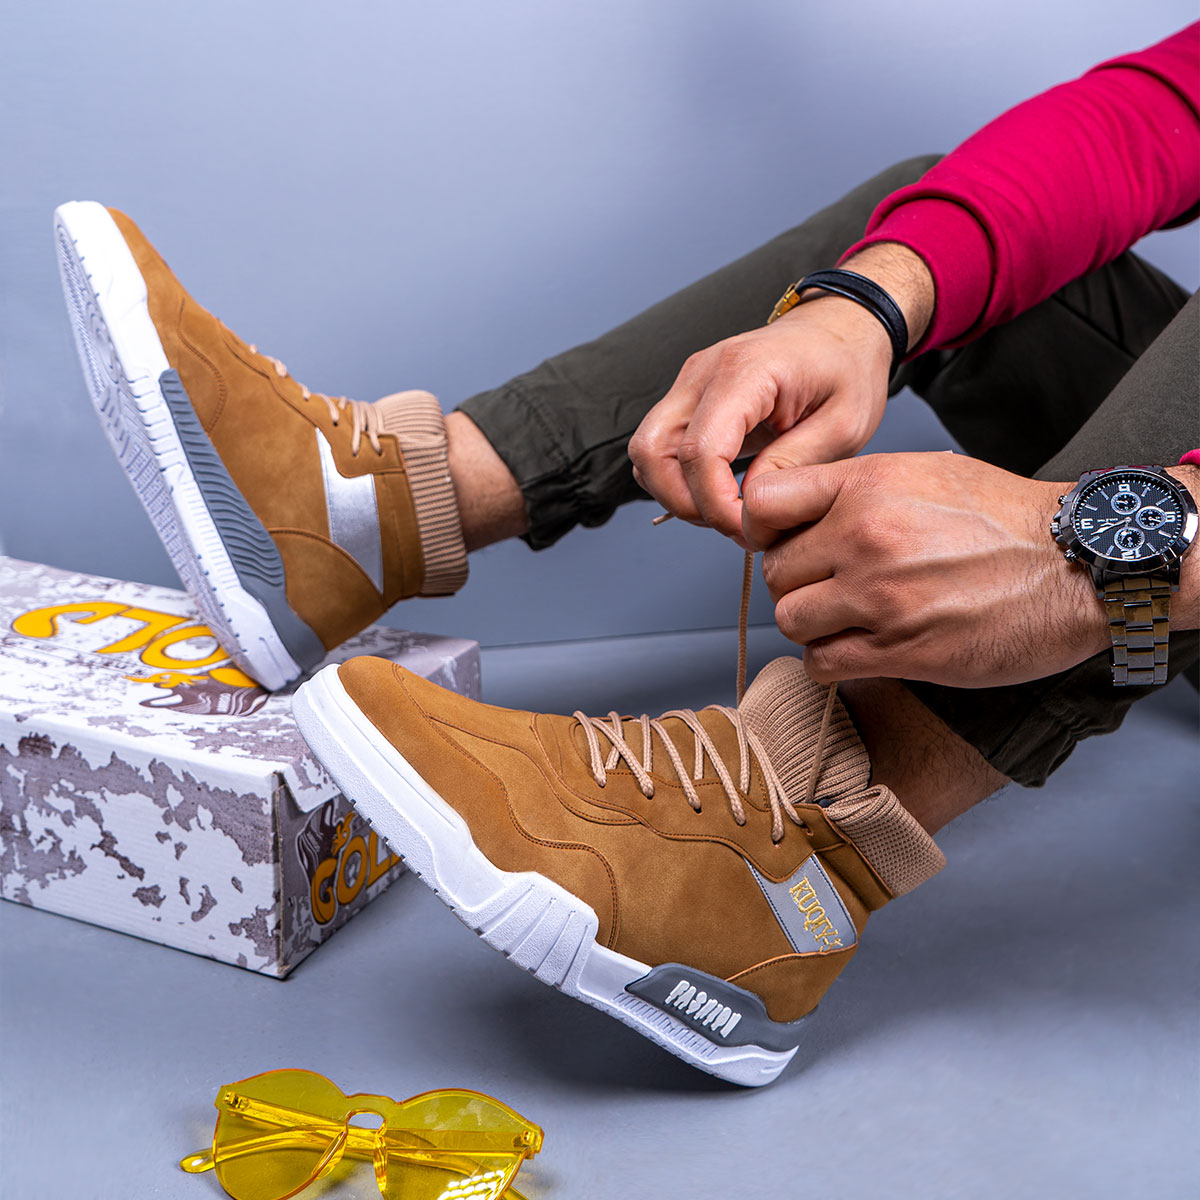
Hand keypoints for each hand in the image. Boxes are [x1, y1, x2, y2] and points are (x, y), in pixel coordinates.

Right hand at [628, 243, 932, 541]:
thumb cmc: (846, 370)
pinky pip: (660, 449)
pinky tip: (719, 492)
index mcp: (745, 372)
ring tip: (727, 511)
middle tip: (733, 524)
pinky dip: (678, 480)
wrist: (840, 330)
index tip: (748, 527)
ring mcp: (688, 384)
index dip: (715, 502)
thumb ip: (793, 463)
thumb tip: (750, 504)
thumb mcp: (843, 424)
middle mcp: (703, 374)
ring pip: (647, 454)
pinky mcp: (688, 399)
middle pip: (652, 452)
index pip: (699, 450)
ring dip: (676, 494)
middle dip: (684, 502)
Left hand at [743, 451, 1109, 687]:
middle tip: (829, 586)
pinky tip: (857, 648)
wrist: (1076, 566)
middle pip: (775, 570)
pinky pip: (820, 663)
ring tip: (846, 619)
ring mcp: (880, 597)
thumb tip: (798, 511)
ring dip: (811, 624)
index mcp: (866, 485)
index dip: (763, 528)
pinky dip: (829, 660)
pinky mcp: (899, 650)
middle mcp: (864, 537)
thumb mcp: (924, 472)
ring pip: (791, 619)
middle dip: (797, 581)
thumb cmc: (1003, 518)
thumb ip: (854, 488)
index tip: (782, 541)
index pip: (761, 504)